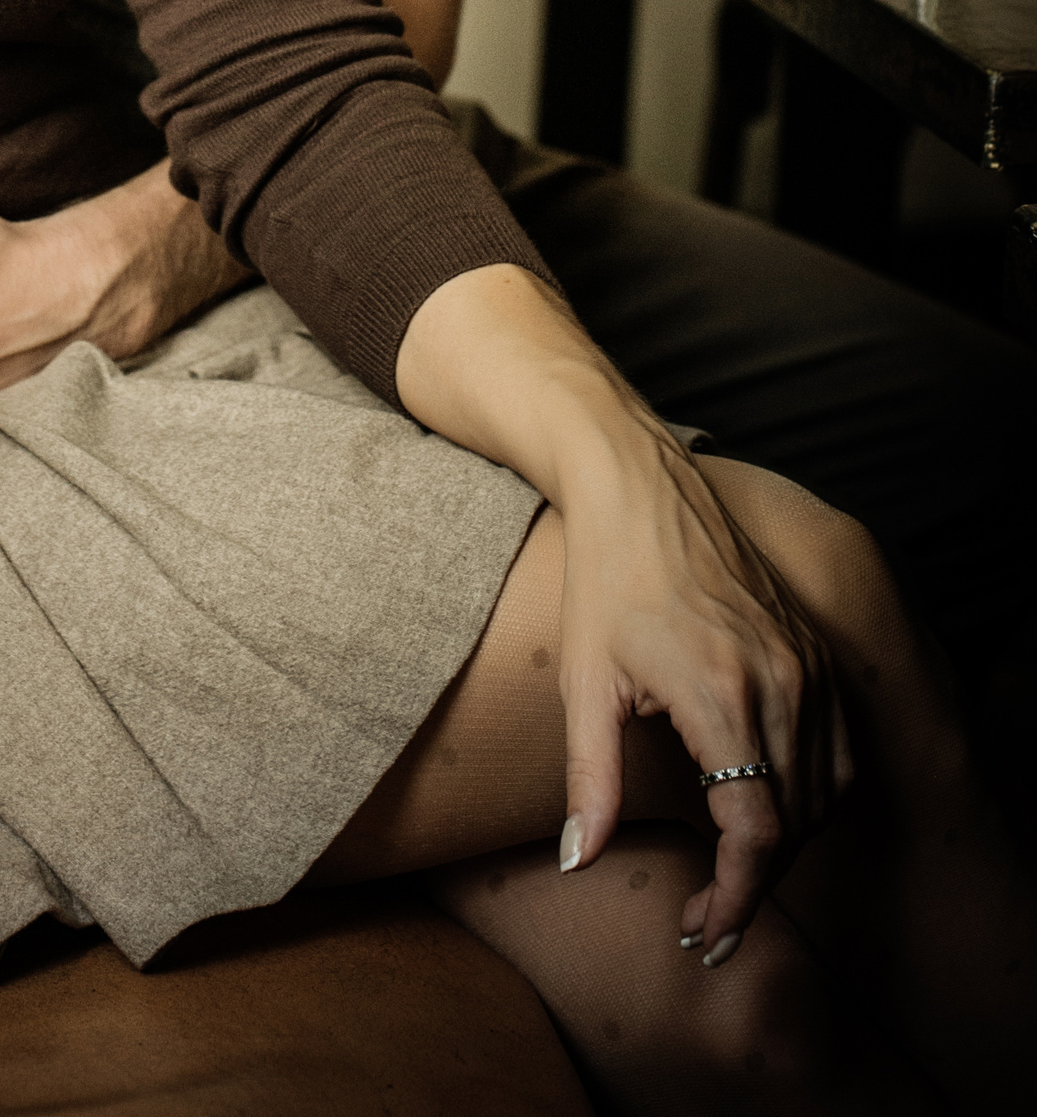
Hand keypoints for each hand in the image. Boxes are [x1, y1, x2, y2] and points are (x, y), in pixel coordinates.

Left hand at [556, 440, 848, 963]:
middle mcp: (779, 682)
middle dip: (754, 885)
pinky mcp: (811, 651)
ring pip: (824, 792)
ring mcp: (804, 664)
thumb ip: (589, 780)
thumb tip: (579, 861)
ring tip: (733, 872)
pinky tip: (771, 808)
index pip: (757, 833)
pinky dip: (814, 795)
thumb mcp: (584, 684)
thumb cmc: (604, 581)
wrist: (639, 486)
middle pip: (795, 823)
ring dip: (787, 844)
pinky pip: (837, 749)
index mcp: (722, 695)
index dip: (736, 897)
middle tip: (705, 919)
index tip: (703, 930)